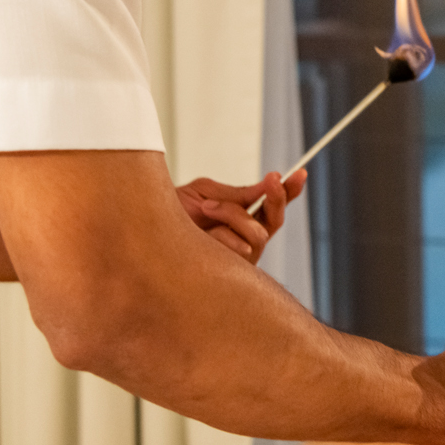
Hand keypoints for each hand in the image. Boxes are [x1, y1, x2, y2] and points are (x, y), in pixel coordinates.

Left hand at [176, 170, 305, 263]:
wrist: (144, 235)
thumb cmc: (172, 215)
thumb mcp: (205, 193)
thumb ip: (236, 194)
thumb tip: (268, 184)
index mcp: (241, 217)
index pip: (272, 205)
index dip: (289, 191)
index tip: (300, 172)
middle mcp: (243, 238)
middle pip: (276, 219)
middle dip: (278, 197)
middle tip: (273, 179)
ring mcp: (238, 258)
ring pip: (258, 233)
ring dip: (233, 215)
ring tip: (206, 208)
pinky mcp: (229, 272)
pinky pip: (241, 247)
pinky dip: (223, 234)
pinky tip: (204, 233)